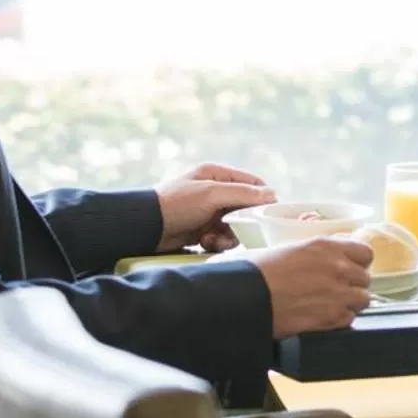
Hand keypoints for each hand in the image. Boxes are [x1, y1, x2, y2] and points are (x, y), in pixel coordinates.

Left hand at [154, 163, 275, 252]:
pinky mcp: (202, 229)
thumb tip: (271, 194)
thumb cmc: (176, 204)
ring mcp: (208, 211)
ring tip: (215, 239)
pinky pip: (222, 236)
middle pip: (245, 208)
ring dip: (230, 235)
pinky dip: (218, 242)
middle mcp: (214, 191)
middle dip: (244, 222)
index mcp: (216, 174)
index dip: (263, 197)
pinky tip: (206, 242)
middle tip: (240, 230)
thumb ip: (242, 193)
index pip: (251, 183)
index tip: (269, 213)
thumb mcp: (211, 194)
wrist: (146, 227)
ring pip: (236, 225)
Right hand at [252, 237, 373, 337]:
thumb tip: (316, 258)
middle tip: (336, 288)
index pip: (365, 252)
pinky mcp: (332, 318)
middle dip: (353, 284)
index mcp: (327, 246)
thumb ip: (312, 253)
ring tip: (332, 305)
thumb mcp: (287, 248)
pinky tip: (323, 317)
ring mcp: (338, 294)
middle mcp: (338, 268)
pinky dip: (340, 320)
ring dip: (350, 303)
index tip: (350, 267)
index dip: (358, 261)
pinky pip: (350, 319)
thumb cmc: (257, 271)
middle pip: (365, 278)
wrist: (248, 298)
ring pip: (363, 300)